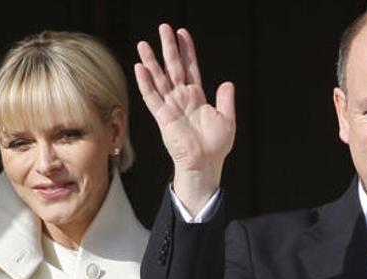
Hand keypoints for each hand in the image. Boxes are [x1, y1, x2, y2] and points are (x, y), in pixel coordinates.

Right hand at [135, 23, 235, 214]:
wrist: (206, 163)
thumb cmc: (216, 146)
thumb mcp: (227, 119)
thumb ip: (225, 100)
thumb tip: (227, 83)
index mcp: (197, 97)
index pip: (190, 68)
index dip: (187, 50)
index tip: (183, 33)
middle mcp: (182, 98)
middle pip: (173, 67)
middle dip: (168, 48)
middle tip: (163, 28)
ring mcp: (171, 106)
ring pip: (159, 79)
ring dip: (151, 61)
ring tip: (143, 43)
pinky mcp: (163, 117)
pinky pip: (152, 97)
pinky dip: (145, 83)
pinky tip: (140, 68)